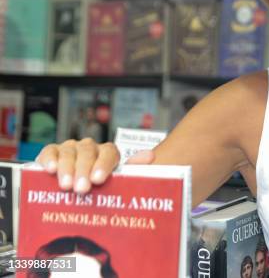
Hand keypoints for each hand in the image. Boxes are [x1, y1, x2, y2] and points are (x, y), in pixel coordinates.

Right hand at [36, 139, 153, 193]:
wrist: (79, 189)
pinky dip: (50, 159)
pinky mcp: (52, 152)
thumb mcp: (117, 182)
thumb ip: (132, 170)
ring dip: (67, 169)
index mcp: (108, 153)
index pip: (109, 152)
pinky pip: (50, 151)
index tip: (99, 179)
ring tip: (66, 186)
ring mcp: (71, 148)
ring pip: (69, 153)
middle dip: (84, 170)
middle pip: (87, 153)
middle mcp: (90, 148)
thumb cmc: (101, 187)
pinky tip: (50, 170)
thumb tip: (150, 157)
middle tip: (82, 188)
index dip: (104, 164)